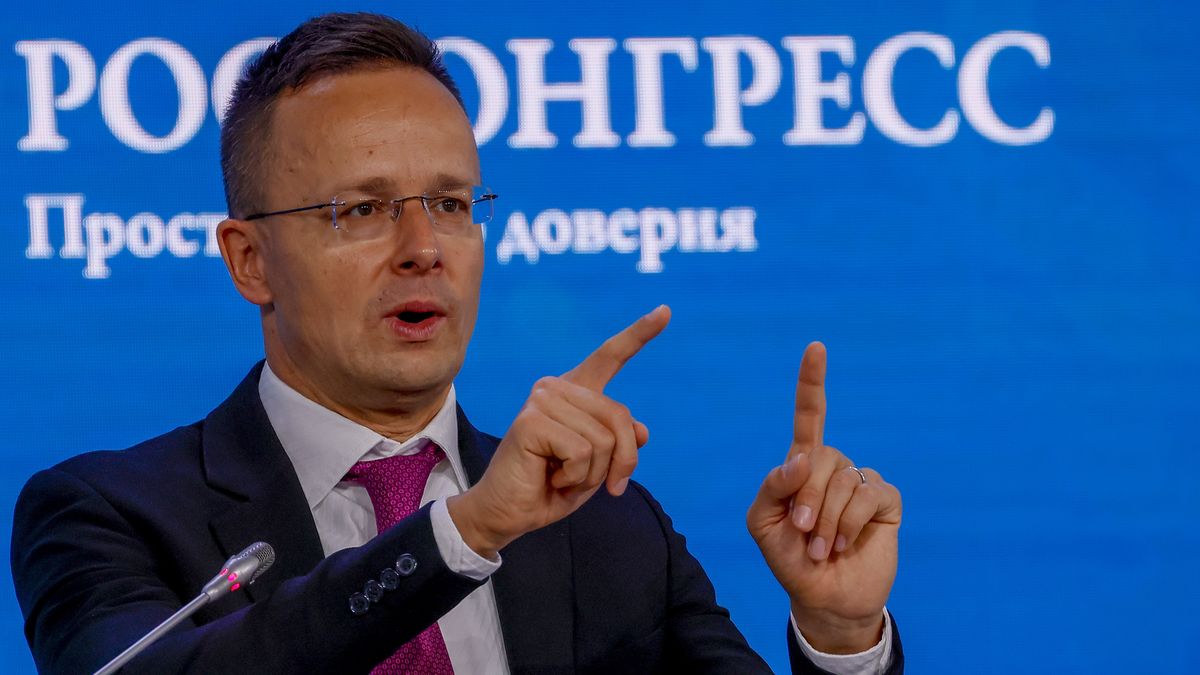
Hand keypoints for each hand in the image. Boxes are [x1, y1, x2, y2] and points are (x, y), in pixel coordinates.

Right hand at [448, 305, 670, 557]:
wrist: (509, 514)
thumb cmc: (552, 486)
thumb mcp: (599, 466)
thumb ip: (619, 443)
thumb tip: (642, 432)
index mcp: (576, 391)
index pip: (610, 356)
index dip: (639, 334)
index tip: (664, 311)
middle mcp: (557, 387)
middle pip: (620, 417)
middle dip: (620, 461)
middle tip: (603, 485)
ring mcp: (542, 400)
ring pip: (603, 440)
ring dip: (591, 474)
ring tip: (563, 478)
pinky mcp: (531, 420)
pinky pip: (582, 452)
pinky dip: (575, 477)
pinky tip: (551, 478)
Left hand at [746, 342, 901, 653]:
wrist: (822, 598)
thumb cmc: (789, 559)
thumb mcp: (763, 524)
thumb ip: (772, 488)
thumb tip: (801, 458)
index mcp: (802, 465)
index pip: (809, 416)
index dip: (812, 382)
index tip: (816, 348)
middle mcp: (834, 466)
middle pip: (820, 457)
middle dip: (806, 500)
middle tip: (802, 533)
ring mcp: (862, 482)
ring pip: (844, 480)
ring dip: (828, 521)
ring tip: (822, 548)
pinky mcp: (886, 502)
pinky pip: (869, 496)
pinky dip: (851, 524)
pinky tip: (846, 543)